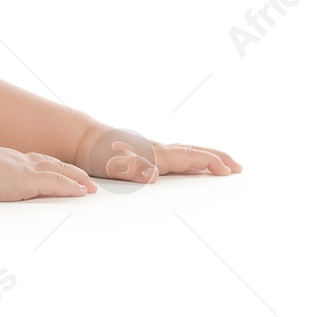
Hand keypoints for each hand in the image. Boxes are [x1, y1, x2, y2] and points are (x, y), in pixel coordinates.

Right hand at [0, 141, 94, 201]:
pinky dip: (71, 187)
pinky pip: (56, 183)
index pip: (32, 160)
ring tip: (89, 187)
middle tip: (83, 178)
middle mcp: (17, 160)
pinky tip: (82, 192)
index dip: (47, 165)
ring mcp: (23, 169)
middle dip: (69, 171)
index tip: (57, 170)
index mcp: (3, 158)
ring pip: (59, 170)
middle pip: (50, 163)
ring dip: (77, 178)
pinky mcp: (27, 181)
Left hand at [76, 126, 241, 184]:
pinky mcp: (142, 155)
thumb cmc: (96, 153)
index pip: (190, 157)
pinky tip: (185, 167)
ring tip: (218, 166)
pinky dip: (187, 161)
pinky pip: (172, 157)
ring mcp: (150, 151)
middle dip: (216, 159)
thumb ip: (134, 170)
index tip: (230, 171)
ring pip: (184, 153)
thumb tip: (154, 176)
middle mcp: (156, 150)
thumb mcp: (114, 164)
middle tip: (237, 168)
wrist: (79, 140)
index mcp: (155, 154)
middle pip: (193, 153)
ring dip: (203, 159)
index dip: (212, 163)